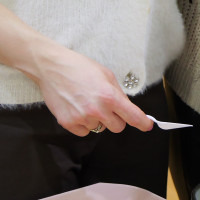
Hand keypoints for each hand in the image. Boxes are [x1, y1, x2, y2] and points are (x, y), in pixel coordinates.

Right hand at [33, 44, 152, 136]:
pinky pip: (84, 132)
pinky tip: (78, 108)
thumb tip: (127, 107)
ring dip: (98, 119)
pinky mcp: (68, 123)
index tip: (147, 125)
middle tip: (107, 106)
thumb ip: (118, 93)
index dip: (142, 122)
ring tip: (87, 102)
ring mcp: (82, 118)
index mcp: (109, 96)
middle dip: (116, 118)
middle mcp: (97, 110)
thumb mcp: (106, 74)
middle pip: (118, 127)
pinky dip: (84, 123)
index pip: (132, 116)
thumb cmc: (79, 67)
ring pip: (100, 128)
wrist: (52, 68)